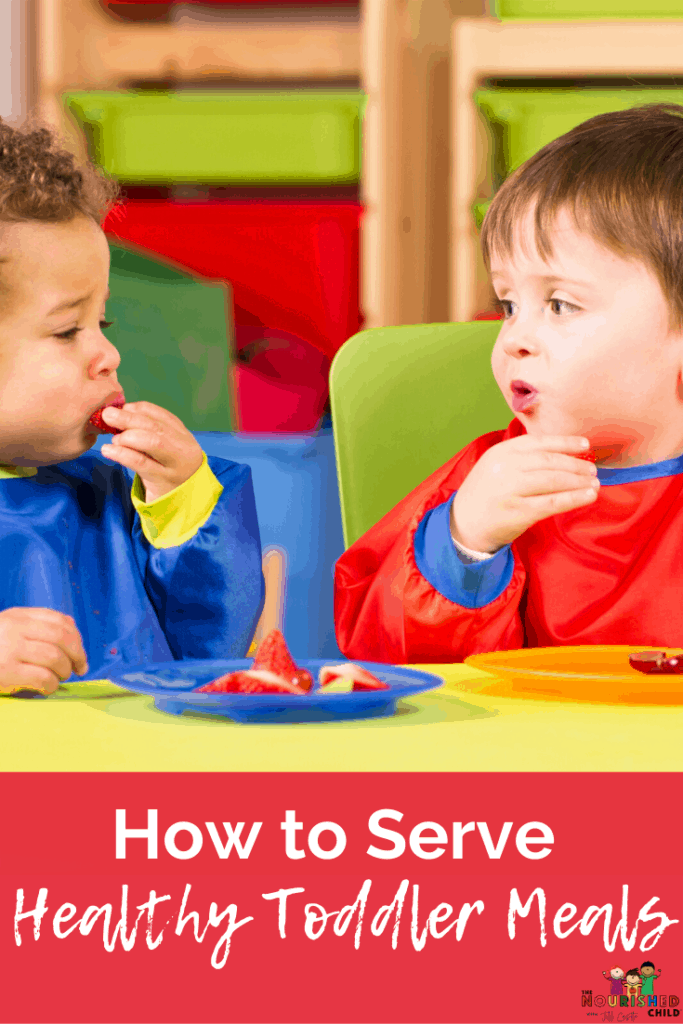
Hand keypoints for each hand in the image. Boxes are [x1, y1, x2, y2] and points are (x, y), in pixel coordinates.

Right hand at [0, 608, 87, 694]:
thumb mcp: (9, 626)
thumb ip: (37, 625)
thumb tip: (71, 628)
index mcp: (18, 616)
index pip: (60, 621)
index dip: (77, 639)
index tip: (80, 654)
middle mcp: (15, 629)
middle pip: (62, 638)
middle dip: (77, 655)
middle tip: (79, 668)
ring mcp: (10, 649)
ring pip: (54, 658)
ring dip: (64, 671)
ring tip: (59, 677)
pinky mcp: (6, 672)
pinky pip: (42, 678)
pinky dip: (52, 685)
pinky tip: (47, 688)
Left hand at [99, 401, 202, 502]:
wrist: (183, 501)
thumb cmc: (168, 470)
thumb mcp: (166, 449)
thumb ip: (150, 432)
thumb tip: (120, 412)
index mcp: (183, 435)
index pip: (162, 416)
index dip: (139, 409)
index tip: (122, 408)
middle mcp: (183, 447)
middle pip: (156, 427)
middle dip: (129, 418)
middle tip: (107, 414)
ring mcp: (174, 465)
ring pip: (152, 442)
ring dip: (127, 436)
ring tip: (113, 439)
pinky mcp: (162, 480)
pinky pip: (140, 463)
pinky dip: (121, 454)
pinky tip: (108, 450)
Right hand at [450, 434, 599, 553]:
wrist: (462, 523)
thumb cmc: (486, 494)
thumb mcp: (496, 465)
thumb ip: (522, 457)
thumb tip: (562, 452)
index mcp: (501, 451)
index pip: (539, 442)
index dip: (565, 442)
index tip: (585, 444)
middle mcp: (505, 467)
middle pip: (550, 461)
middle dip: (576, 464)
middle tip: (593, 469)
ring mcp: (511, 489)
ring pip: (554, 480)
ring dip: (579, 481)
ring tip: (595, 483)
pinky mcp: (518, 512)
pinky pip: (553, 503)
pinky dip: (574, 498)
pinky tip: (589, 496)